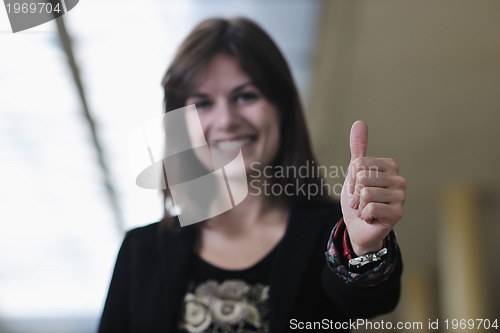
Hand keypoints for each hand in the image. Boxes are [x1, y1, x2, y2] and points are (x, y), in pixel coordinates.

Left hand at [340, 121, 405, 255]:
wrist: (359, 226)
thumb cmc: (358, 199)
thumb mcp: (354, 172)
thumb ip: (358, 148)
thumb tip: (359, 122)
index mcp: (390, 166)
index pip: (359, 164)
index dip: (351, 178)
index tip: (357, 188)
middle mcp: (400, 180)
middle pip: (362, 177)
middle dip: (355, 192)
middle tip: (361, 200)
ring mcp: (401, 197)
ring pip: (365, 193)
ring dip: (359, 204)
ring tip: (367, 208)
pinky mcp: (398, 213)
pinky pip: (369, 207)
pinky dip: (364, 215)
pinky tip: (371, 218)